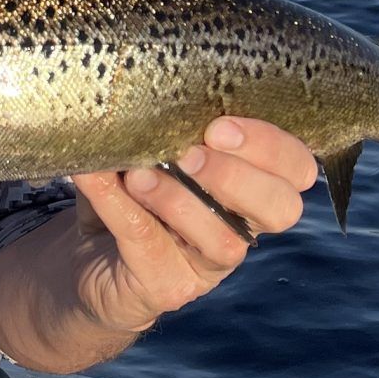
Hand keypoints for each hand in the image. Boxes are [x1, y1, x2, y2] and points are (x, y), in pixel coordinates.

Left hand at [66, 118, 317, 335]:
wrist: (82, 256)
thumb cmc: (128, 185)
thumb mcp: (152, 145)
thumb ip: (164, 123)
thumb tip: (143, 90)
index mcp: (251, 183)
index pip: (296, 168)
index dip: (270, 145)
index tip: (219, 126)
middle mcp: (241, 226)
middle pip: (282, 209)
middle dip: (237, 176)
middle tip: (188, 154)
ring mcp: (208, 264)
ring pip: (223, 239)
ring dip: (178, 199)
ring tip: (137, 175)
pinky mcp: (168, 287)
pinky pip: (153, 246)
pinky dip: (121, 207)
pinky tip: (97, 180)